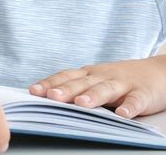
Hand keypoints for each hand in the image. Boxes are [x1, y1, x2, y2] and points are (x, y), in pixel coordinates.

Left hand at [29, 55, 165, 117]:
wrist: (159, 71)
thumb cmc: (122, 79)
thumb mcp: (98, 80)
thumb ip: (79, 88)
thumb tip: (49, 98)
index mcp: (90, 73)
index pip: (66, 76)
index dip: (49, 83)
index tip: (33, 91)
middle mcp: (103, 76)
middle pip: (82, 82)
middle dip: (65, 90)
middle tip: (50, 96)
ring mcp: (124, 83)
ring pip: (106, 89)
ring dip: (92, 96)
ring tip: (80, 104)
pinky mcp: (143, 93)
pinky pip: (136, 101)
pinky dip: (129, 106)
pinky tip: (123, 114)